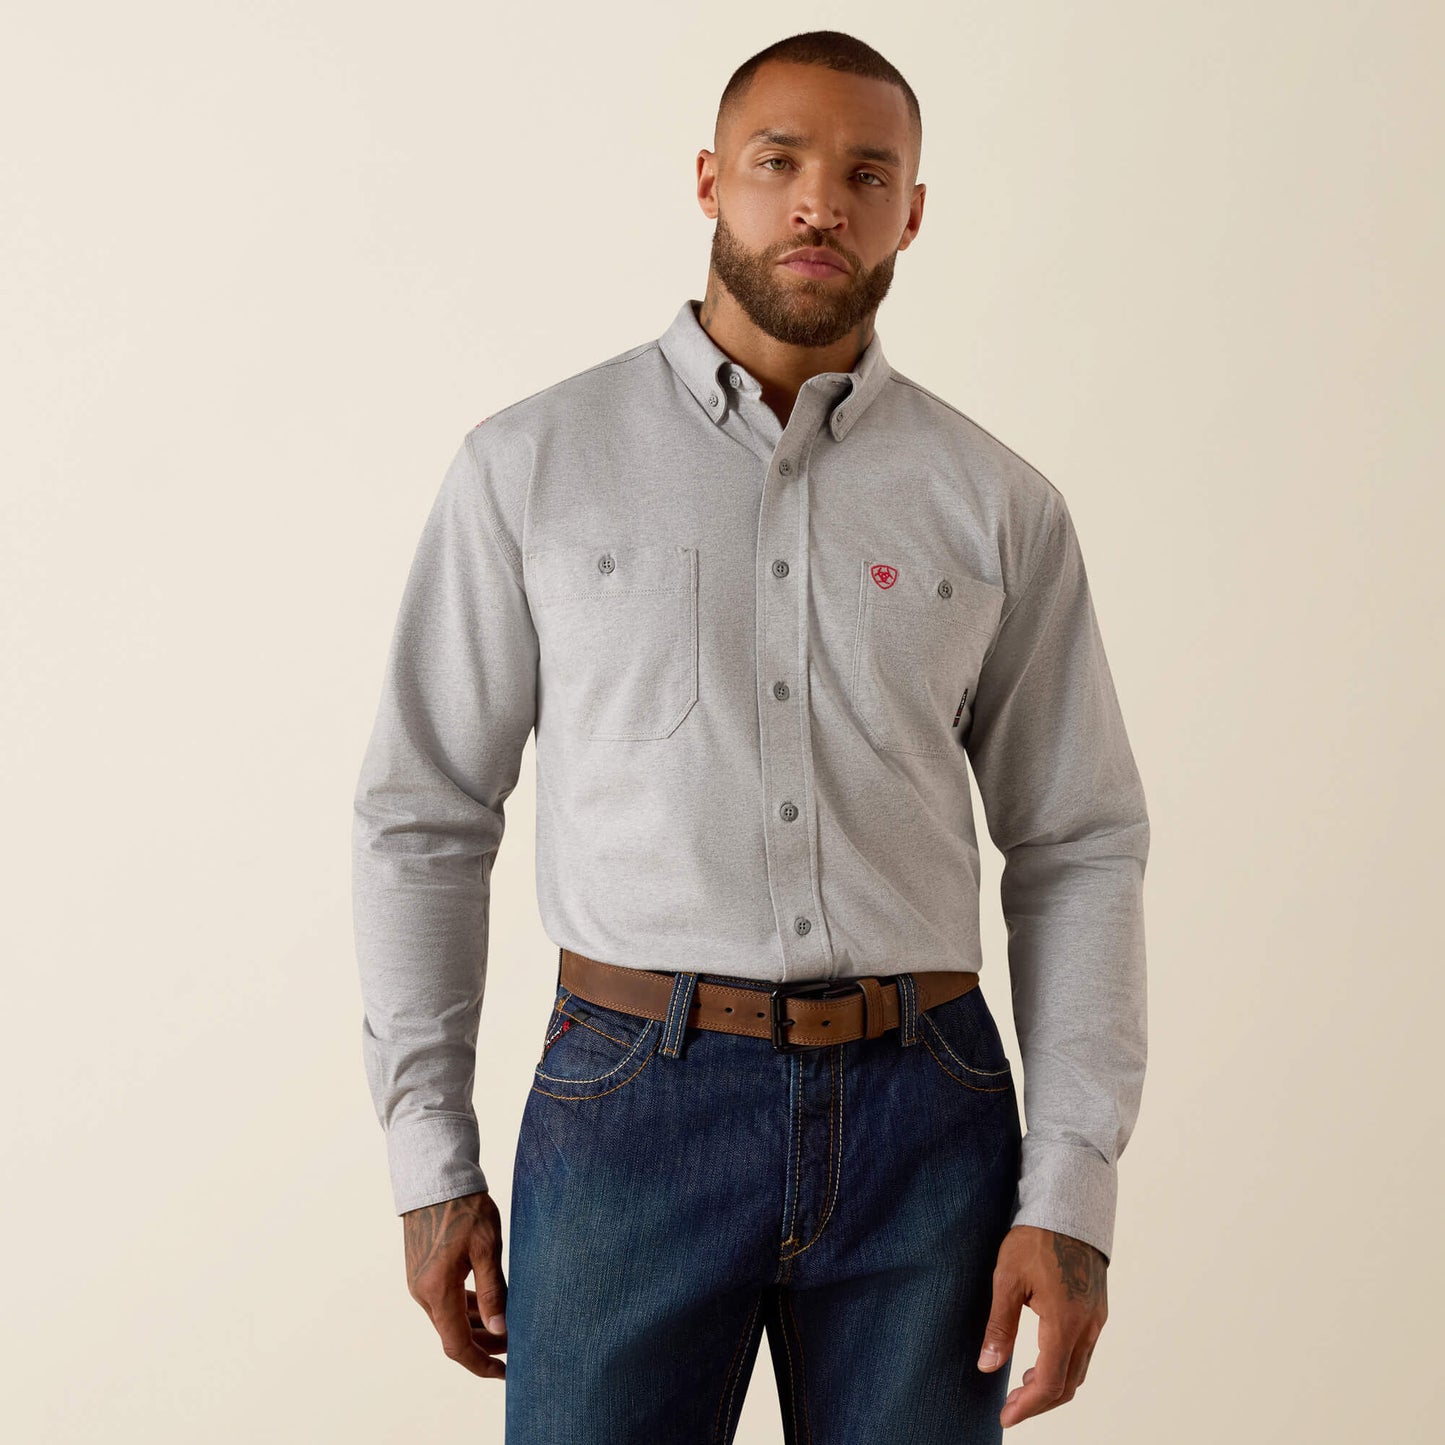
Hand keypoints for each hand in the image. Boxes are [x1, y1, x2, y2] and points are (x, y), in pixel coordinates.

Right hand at [402, 1189, 507, 1378]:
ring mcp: (420, 1283)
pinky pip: (444, 1302)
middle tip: (516, 1346)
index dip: (481, 1364)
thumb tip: (502, 1330)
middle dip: (485, 1345)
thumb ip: (494, 1291)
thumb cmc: (464, 1208)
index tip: (504, 1373)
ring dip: (476, 1327)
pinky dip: (465, 1310)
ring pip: (449, 1319)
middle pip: (454, 1335)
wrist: (435, 1178)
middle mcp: (422, 1293)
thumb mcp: (486, 1248)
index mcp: (437, 1291)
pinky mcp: (422, 1272)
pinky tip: (486, 1306)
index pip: (458, 1345)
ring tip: (507, 1327)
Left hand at [976, 1225, 1107, 1427]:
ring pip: (1079, 1370)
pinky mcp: (1098, 1310)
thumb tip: (987, 1366)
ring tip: (1022, 1386)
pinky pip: (1084, 1351)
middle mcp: (1087, 1326)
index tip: (1006, 1417)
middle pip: (1068, 1384)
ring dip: (1053, 1385)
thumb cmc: (1034, 1239)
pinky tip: (1042, 1359)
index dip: (1027, 1406)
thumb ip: (999, 1326)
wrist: (1068, 1208)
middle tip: (1011, 1407)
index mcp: (1064, 1322)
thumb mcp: (1007, 1280)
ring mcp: (1096, 1319)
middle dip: (1039, 1402)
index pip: (1050, 1383)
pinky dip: (1064, 1366)